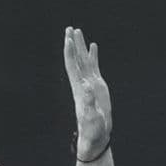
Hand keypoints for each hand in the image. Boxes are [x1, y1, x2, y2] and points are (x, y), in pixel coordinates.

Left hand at [63, 26, 112, 157]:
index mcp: (80, 89)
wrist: (96, 136)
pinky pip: (94, 66)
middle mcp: (82, 84)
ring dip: (80, 46)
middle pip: (76, 60)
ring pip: (83, 60)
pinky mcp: (97, 86)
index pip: (73, 67)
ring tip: (78, 31)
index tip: (68, 39)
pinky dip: (92, 55)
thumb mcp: (91, 118)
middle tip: (69, 28)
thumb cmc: (92, 131)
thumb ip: (88, 104)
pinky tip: (93, 46)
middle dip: (72, 44)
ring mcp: (90, 83)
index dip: (70, 53)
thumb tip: (86, 88)